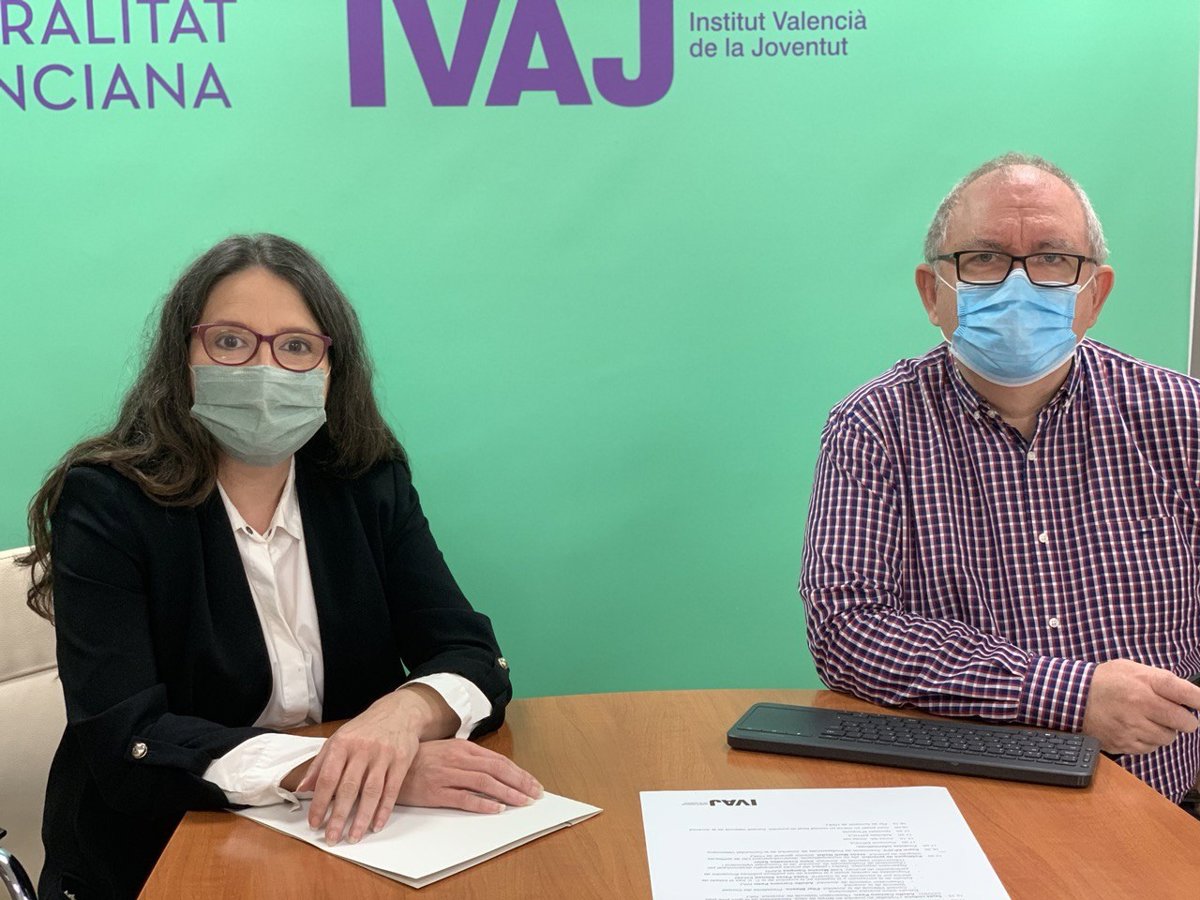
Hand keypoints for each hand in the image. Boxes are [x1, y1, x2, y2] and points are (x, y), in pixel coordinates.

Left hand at [298, 689, 428, 844]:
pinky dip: (384, 810)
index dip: (320, 803)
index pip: (327, 778)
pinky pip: (392, 790)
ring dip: (362, 818)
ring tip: (353, 837)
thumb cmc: (364, 730)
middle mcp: (362, 749)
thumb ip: (319, 765)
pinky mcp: (401, 760)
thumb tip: (302, 789)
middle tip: (332, 837)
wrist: (399, 711)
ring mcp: (383, 755)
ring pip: (371, 792)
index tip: (314, 823)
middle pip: (349, 788)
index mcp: (342, 744)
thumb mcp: (338, 740)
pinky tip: (376, 825)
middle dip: (339, 816)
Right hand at [395, 739, 542, 812]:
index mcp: (463, 748)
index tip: (533, 783)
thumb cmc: (420, 759)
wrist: (389, 766)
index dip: (519, 772)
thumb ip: (469, 758)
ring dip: (507, 793)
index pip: (498, 760)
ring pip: (485, 783)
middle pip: (496, 770)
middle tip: (535, 794)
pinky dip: (482, 803)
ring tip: (522, 802)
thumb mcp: (447, 751)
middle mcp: (458, 759)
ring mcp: (447, 775)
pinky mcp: (435, 792)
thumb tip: (495, 769)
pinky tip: (496, 809)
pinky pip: (463, 798)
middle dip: (519, 782)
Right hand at [1081, 659, 1199, 753]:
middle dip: (1184, 719)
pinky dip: (1148, 740)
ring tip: (1148, 720)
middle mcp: (1142, 706)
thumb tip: (1189, 695)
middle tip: (1172, 714)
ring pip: (1168, 737)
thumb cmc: (1105, 681)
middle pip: (1186, 722)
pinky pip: (1150, 748)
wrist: (1072, 697)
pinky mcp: (1124, 743)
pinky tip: (1136, 728)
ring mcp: (1133, 727)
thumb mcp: (1132, 668)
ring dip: (1164, 730)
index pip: (1189, 694)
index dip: (1199, 701)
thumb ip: (1160, 679)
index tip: (1199, 703)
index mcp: (1146, 683)